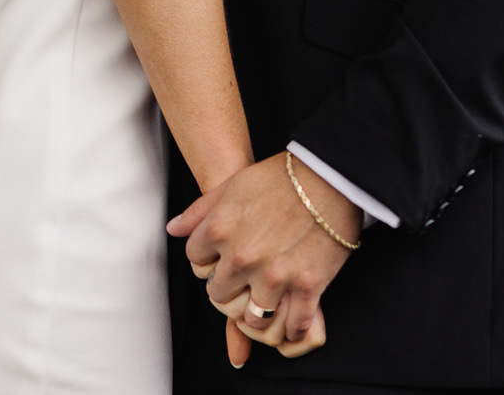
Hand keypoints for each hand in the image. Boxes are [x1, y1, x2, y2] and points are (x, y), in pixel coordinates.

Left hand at [169, 152, 360, 349]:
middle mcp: (242, 257)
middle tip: (245, 281)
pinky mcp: (307, 287)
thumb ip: (200, 211)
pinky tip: (293, 317)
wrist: (328, 175)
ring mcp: (274, 275)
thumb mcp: (232, 185)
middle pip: (219, 295)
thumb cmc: (280, 176)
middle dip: (231, 289)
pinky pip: (294, 327)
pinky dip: (293, 328)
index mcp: (219, 230)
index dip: (209, 261)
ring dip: (259, 314)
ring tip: (268, 301)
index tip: (222, 259)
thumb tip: (174, 229)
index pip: (196, 263)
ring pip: (253, 320)